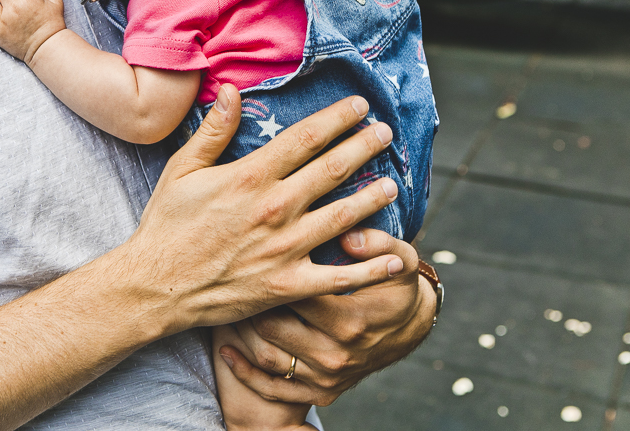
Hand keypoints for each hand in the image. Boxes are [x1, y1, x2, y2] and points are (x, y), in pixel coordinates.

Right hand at [122, 85, 405, 333]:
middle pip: (333, 169)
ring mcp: (286, 248)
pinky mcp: (289, 284)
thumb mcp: (182, 169)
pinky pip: (340, 277)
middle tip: (386, 133)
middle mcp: (275, 207)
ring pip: (344, 216)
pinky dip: (371, 269)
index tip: (359, 106)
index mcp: (251, 175)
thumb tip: (231, 89)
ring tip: (392, 185)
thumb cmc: (166, 225)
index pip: (306, 137)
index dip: (337, 118)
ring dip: (373, 198)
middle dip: (364, 147)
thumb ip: (213, 131)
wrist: (156, 286)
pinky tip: (396, 261)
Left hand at [217, 229, 434, 406]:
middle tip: (230, 277)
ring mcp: (326, 378)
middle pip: (273, 328)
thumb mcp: (400, 260)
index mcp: (350, 320)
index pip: (296, 296)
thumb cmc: (396, 285)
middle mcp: (336, 355)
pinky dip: (244, 371)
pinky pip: (273, 389)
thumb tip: (348, 237)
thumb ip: (379, 244)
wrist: (409, 329)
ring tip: (220, 308)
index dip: (271, 275)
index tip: (252, 253)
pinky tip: (225, 349)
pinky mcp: (320, 393)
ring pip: (267, 357)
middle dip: (249, 304)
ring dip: (240, 335)